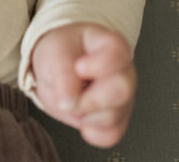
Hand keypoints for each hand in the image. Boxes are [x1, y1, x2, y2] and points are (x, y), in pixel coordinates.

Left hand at [30, 23, 135, 147]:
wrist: (58, 67)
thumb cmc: (61, 51)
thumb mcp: (54, 52)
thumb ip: (61, 72)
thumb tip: (68, 101)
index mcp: (110, 45)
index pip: (118, 54)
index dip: (100, 65)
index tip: (79, 68)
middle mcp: (123, 71)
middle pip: (121, 90)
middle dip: (90, 98)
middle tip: (68, 96)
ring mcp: (124, 98)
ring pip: (113, 117)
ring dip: (83, 113)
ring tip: (71, 97)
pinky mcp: (118, 120)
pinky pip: (110, 135)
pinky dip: (90, 130)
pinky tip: (80, 115)